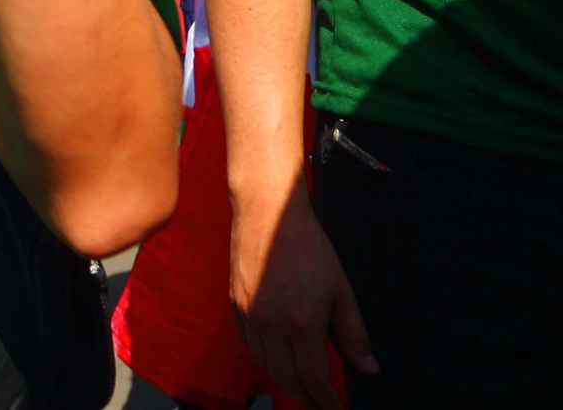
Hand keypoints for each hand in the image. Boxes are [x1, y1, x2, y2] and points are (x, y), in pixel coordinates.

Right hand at [231, 180, 371, 409]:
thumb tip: (368, 368)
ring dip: (285, 383)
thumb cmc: (309, 248)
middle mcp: (270, 324)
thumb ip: (354, 333)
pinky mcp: (235, 304)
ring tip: (304, 391)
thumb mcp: (341, 290)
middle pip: (287, 378)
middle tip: (323, 407)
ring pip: (265, 365)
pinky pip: (250, 345)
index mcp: (301, 323)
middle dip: (307, 399)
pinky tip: (278, 362)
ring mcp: (249, 315)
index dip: (328, 401)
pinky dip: (265, 361)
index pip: (315, 378)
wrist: (268, 213)